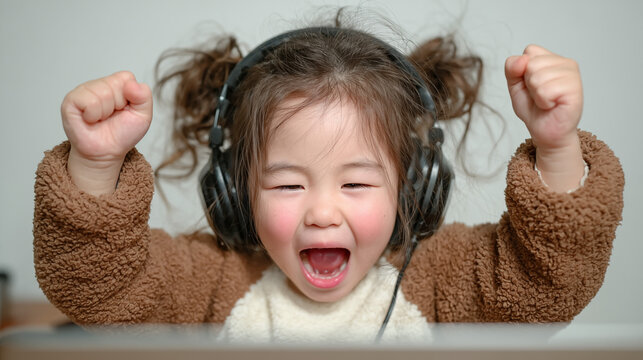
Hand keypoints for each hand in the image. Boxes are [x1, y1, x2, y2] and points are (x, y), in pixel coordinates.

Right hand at [61, 71, 152, 162]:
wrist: (106, 153)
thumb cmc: (122, 133)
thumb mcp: (143, 116)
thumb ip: (144, 96)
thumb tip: (132, 84)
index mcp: (116, 84)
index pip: (127, 77)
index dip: (130, 97)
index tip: (124, 109)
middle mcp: (99, 84)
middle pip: (114, 84)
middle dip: (118, 105)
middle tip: (111, 116)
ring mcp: (84, 91)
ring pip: (103, 92)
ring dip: (106, 111)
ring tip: (101, 119)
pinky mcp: (71, 100)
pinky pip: (89, 101)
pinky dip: (94, 114)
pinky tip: (91, 120)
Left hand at [505, 45, 584, 191]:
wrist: (545, 132)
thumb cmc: (534, 108)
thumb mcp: (515, 86)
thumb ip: (512, 69)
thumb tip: (521, 60)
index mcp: (552, 58)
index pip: (529, 51)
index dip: (522, 72)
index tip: (531, 85)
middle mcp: (565, 62)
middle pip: (531, 64)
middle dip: (529, 84)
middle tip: (540, 96)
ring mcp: (572, 74)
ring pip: (537, 77)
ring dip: (536, 94)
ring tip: (546, 101)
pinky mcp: (575, 89)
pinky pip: (546, 90)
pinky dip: (543, 102)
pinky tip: (552, 105)